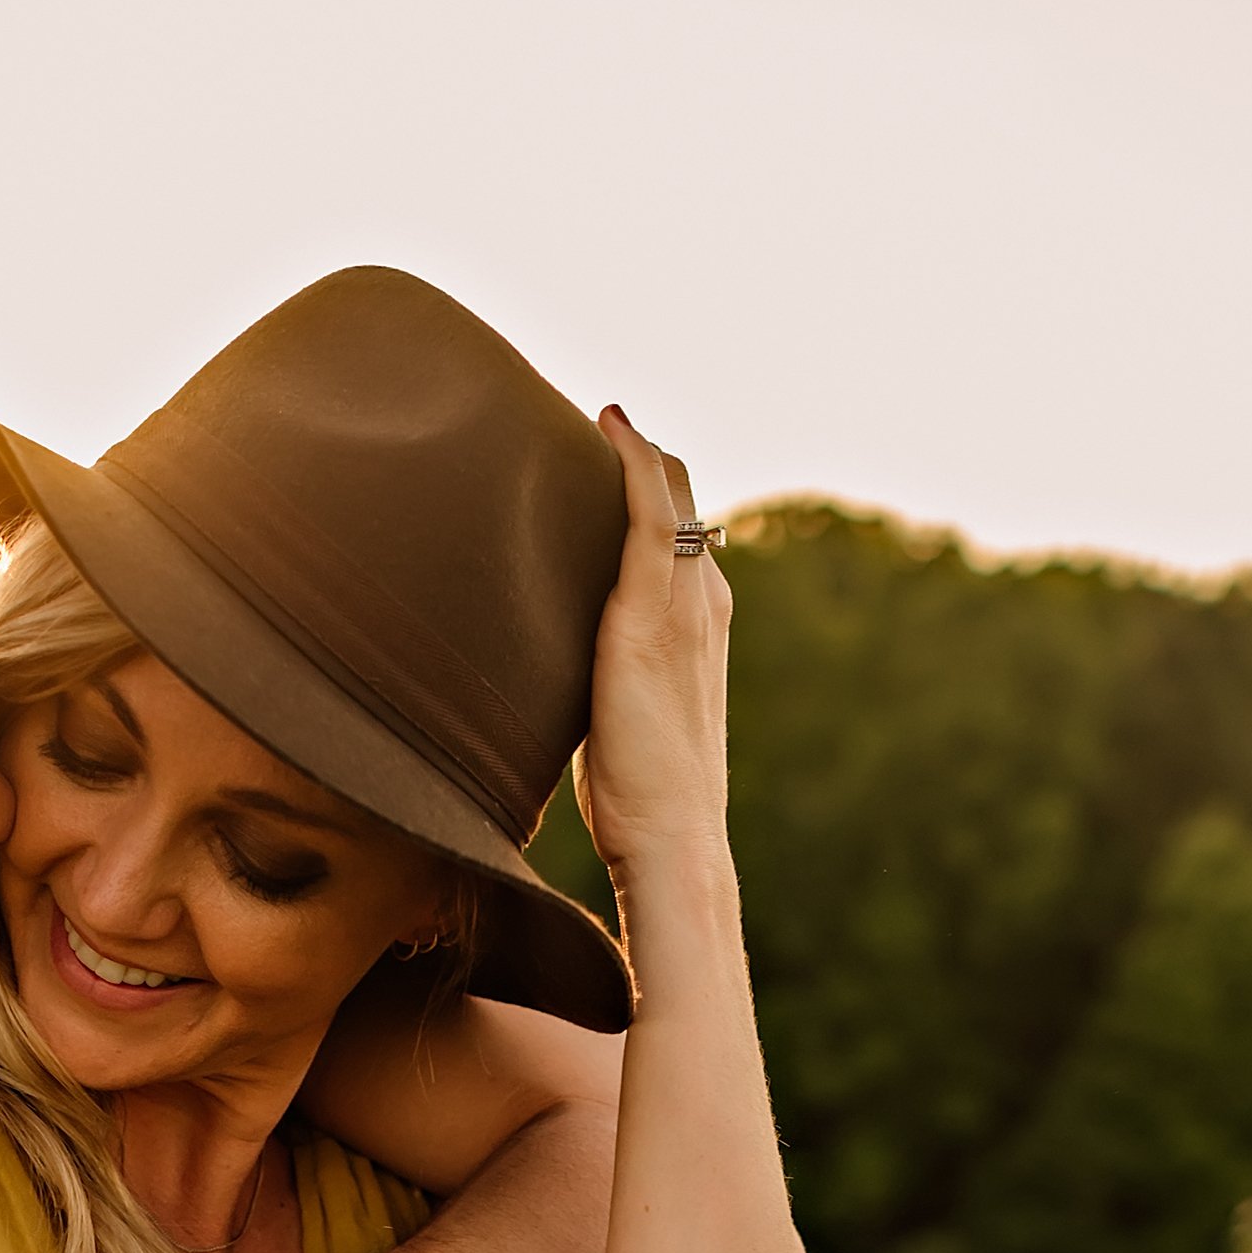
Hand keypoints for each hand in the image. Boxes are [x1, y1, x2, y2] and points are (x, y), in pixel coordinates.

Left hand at [574, 406, 733, 885]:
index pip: (683, 540)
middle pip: (684, 503)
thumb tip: (546, 677)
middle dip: (643, 462)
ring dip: (633, 452)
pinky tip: (607, 422)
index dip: (651, 496)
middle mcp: (705, 605)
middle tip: (585, 428)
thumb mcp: (622, 726)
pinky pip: (650, 515)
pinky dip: (631, 461)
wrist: (674, 838)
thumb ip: (602, 683)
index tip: (604, 462)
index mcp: (701, 629)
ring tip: (589, 415)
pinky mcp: (652, 614)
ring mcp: (685, 605)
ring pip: (671, 496)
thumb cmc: (642, 802)